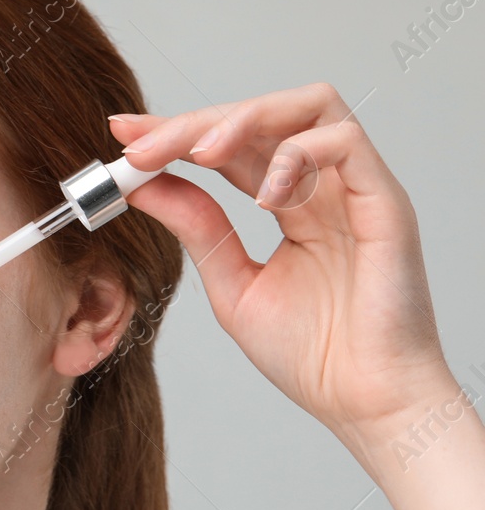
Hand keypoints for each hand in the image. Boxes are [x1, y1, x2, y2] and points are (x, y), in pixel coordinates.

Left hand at [108, 82, 457, 452]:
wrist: (363, 403)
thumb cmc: (313, 354)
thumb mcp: (233, 283)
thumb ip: (196, 228)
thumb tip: (144, 184)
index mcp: (288, 203)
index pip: (230, 146)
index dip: (177, 133)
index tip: (124, 135)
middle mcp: (322, 187)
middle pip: (259, 117)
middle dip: (193, 125)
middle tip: (142, 146)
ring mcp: (355, 190)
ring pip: (307, 107)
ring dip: (245, 119)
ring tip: (201, 153)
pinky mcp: (385, 202)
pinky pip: (346, 142)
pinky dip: (296, 155)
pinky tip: (265, 197)